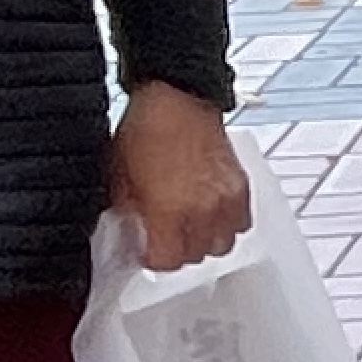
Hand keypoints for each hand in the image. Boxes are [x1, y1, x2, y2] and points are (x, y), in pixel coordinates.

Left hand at [106, 82, 250, 274]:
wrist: (176, 99)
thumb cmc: (146, 130)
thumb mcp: (119, 177)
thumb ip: (129, 212)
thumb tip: (133, 233)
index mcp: (169, 212)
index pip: (167, 262)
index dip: (152, 259)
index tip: (147, 251)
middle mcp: (203, 211)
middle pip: (196, 257)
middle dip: (179, 251)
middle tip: (165, 236)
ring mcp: (226, 201)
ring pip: (223, 245)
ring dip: (205, 241)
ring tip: (190, 227)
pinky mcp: (241, 189)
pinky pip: (240, 224)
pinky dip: (226, 224)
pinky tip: (210, 212)